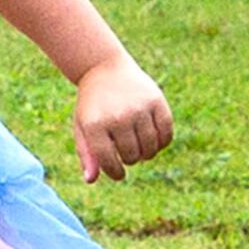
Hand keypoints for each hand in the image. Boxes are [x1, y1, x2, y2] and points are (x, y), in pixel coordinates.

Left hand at [69, 56, 171, 183]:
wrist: (103, 67)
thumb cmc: (92, 104)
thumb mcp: (82, 126)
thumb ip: (87, 153)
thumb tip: (91, 180)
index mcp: (94, 124)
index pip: (109, 162)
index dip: (115, 172)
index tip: (117, 172)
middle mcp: (118, 116)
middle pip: (132, 156)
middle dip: (130, 159)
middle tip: (126, 152)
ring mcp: (138, 108)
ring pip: (150, 148)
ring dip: (146, 154)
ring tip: (138, 147)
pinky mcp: (156, 101)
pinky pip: (166, 134)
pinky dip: (162, 143)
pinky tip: (153, 140)